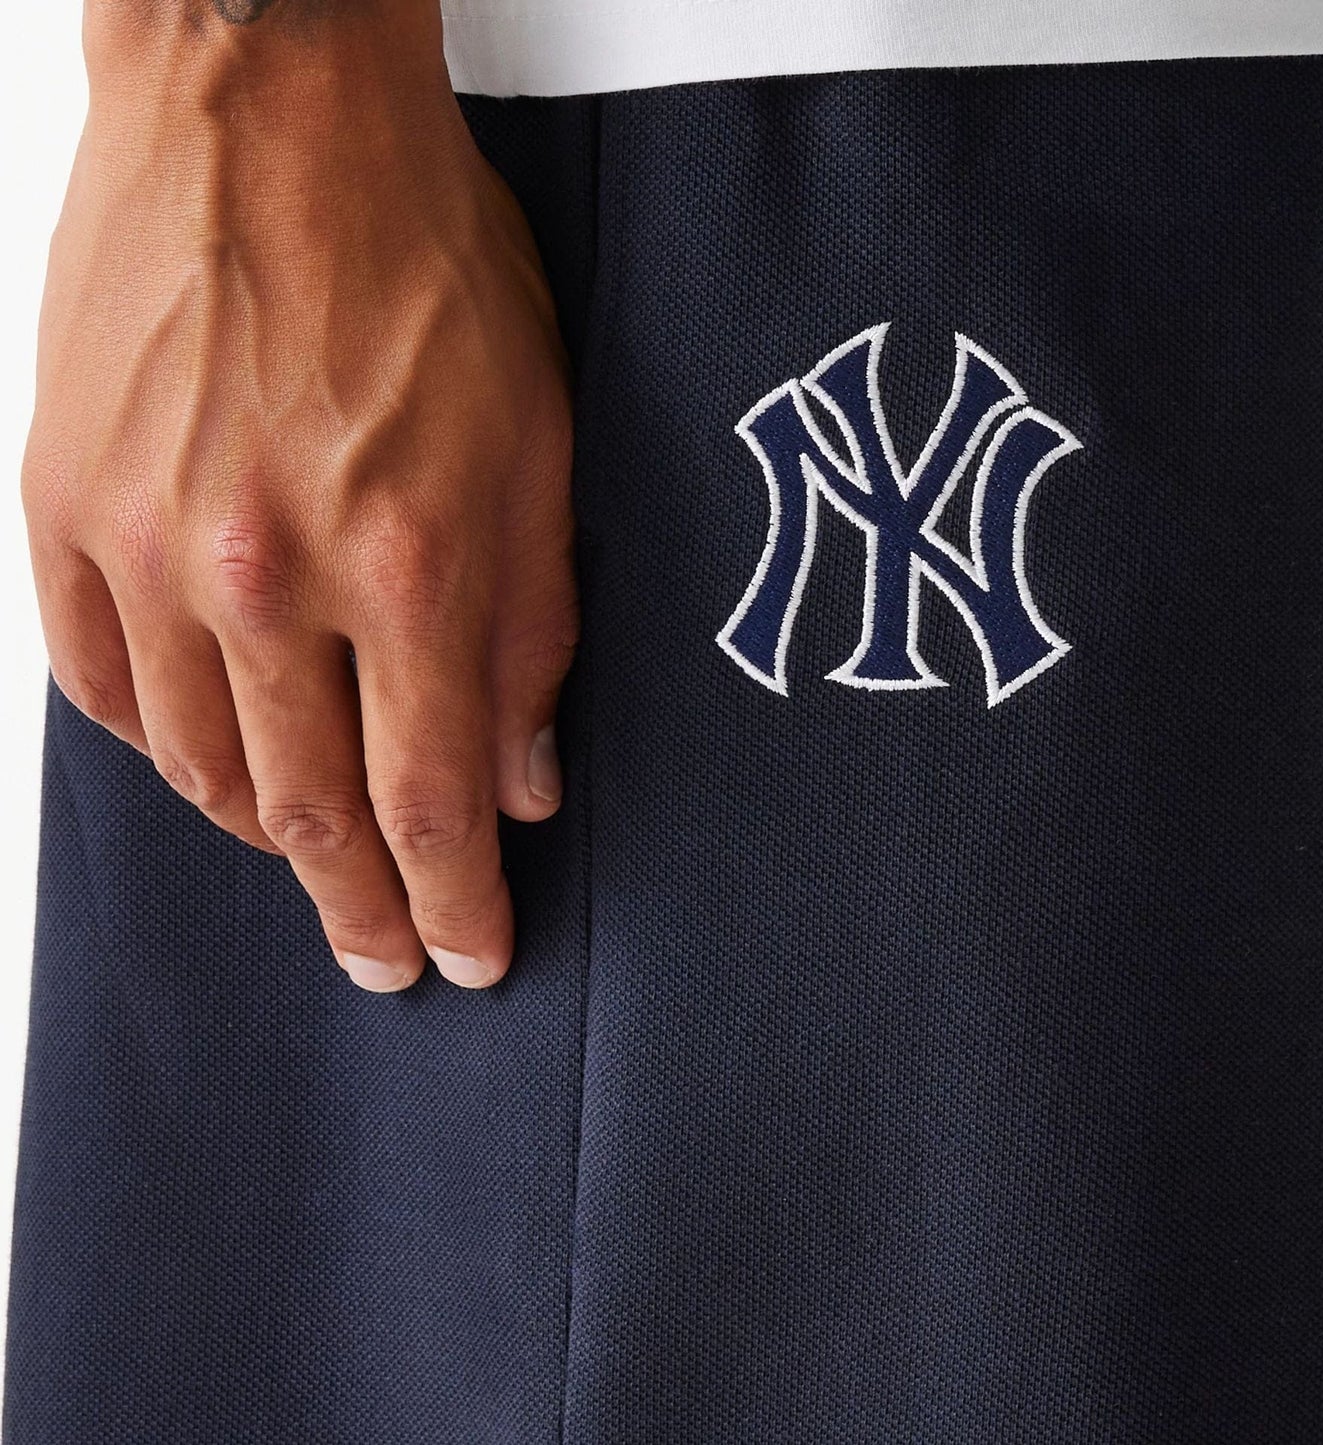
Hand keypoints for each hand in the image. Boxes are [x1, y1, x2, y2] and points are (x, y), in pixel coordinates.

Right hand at [22, 12, 575, 991]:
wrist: (267, 108)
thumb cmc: (421, 261)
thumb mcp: (538, 442)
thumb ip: (533, 629)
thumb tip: (524, 777)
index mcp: (406, 563)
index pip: (433, 803)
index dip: (456, 904)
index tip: (470, 957)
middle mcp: (265, 575)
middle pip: (312, 814)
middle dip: (361, 908)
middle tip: (385, 961)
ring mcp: (147, 544)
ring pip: (202, 769)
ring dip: (267, 840)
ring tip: (314, 867)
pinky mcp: (65, 504)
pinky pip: (103, 686)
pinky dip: (163, 750)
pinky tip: (208, 767)